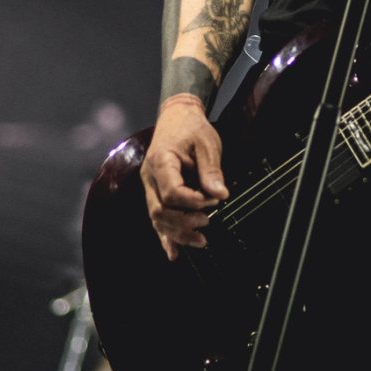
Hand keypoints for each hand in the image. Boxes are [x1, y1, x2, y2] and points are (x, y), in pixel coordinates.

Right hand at [139, 94, 229, 260]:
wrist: (176, 116)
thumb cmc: (192, 128)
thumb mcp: (207, 143)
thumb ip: (211, 169)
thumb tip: (221, 195)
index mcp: (161, 161)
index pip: (171, 192)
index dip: (192, 202)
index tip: (212, 202)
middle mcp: (149, 177)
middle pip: (159, 210)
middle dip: (183, 223)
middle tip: (207, 223)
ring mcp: (149, 186)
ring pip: (156, 218)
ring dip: (176, 233)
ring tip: (201, 241)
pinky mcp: (154, 192)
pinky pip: (156, 218)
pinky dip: (165, 236)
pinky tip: (174, 254)